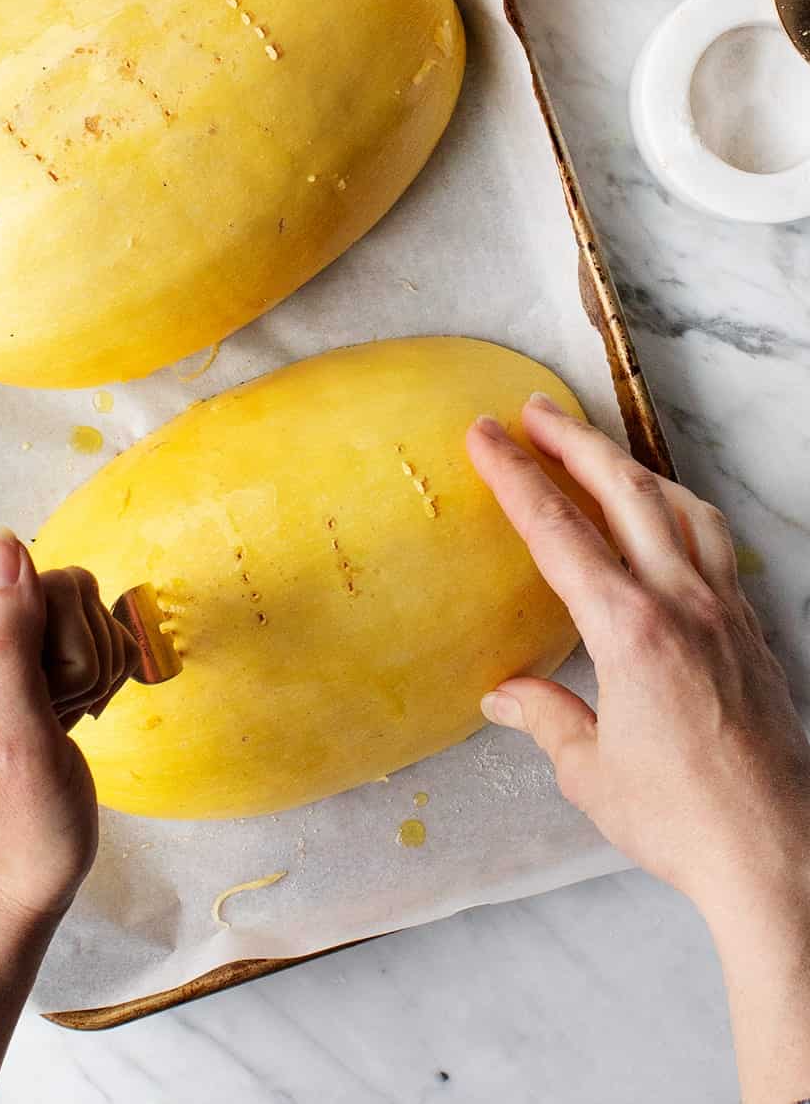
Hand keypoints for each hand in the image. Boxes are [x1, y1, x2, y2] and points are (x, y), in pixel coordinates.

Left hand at [0, 528, 134, 1103]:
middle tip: (55, 728)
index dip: (65, 650)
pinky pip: (75, 636)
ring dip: (88, 673)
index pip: (37, 587)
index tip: (49, 713)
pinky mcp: (7, 669)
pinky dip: (89, 679)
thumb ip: (3, 637)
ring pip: (76, 613)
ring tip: (59, 731)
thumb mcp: (13, 740)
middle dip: (79, 661)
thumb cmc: (10, 840)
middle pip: (59, 594)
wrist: (4, 906)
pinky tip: (68, 721)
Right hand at [467, 394, 809, 1103]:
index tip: (485, 435)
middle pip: (625, 492)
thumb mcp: (590, 771)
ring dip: (633, 466)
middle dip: (574, 442)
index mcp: (630, 629)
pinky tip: (670, 515)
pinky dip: (683, 509)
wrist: (778, 853)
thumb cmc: (680, 819)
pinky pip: (716, 544)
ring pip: (681, 506)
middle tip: (533, 411)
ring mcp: (725, 612)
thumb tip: (505, 696)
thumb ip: (546, 717)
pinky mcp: (753, 631)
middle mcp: (681, 604)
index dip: (516, 476)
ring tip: (599, 449)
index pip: (558, 530)